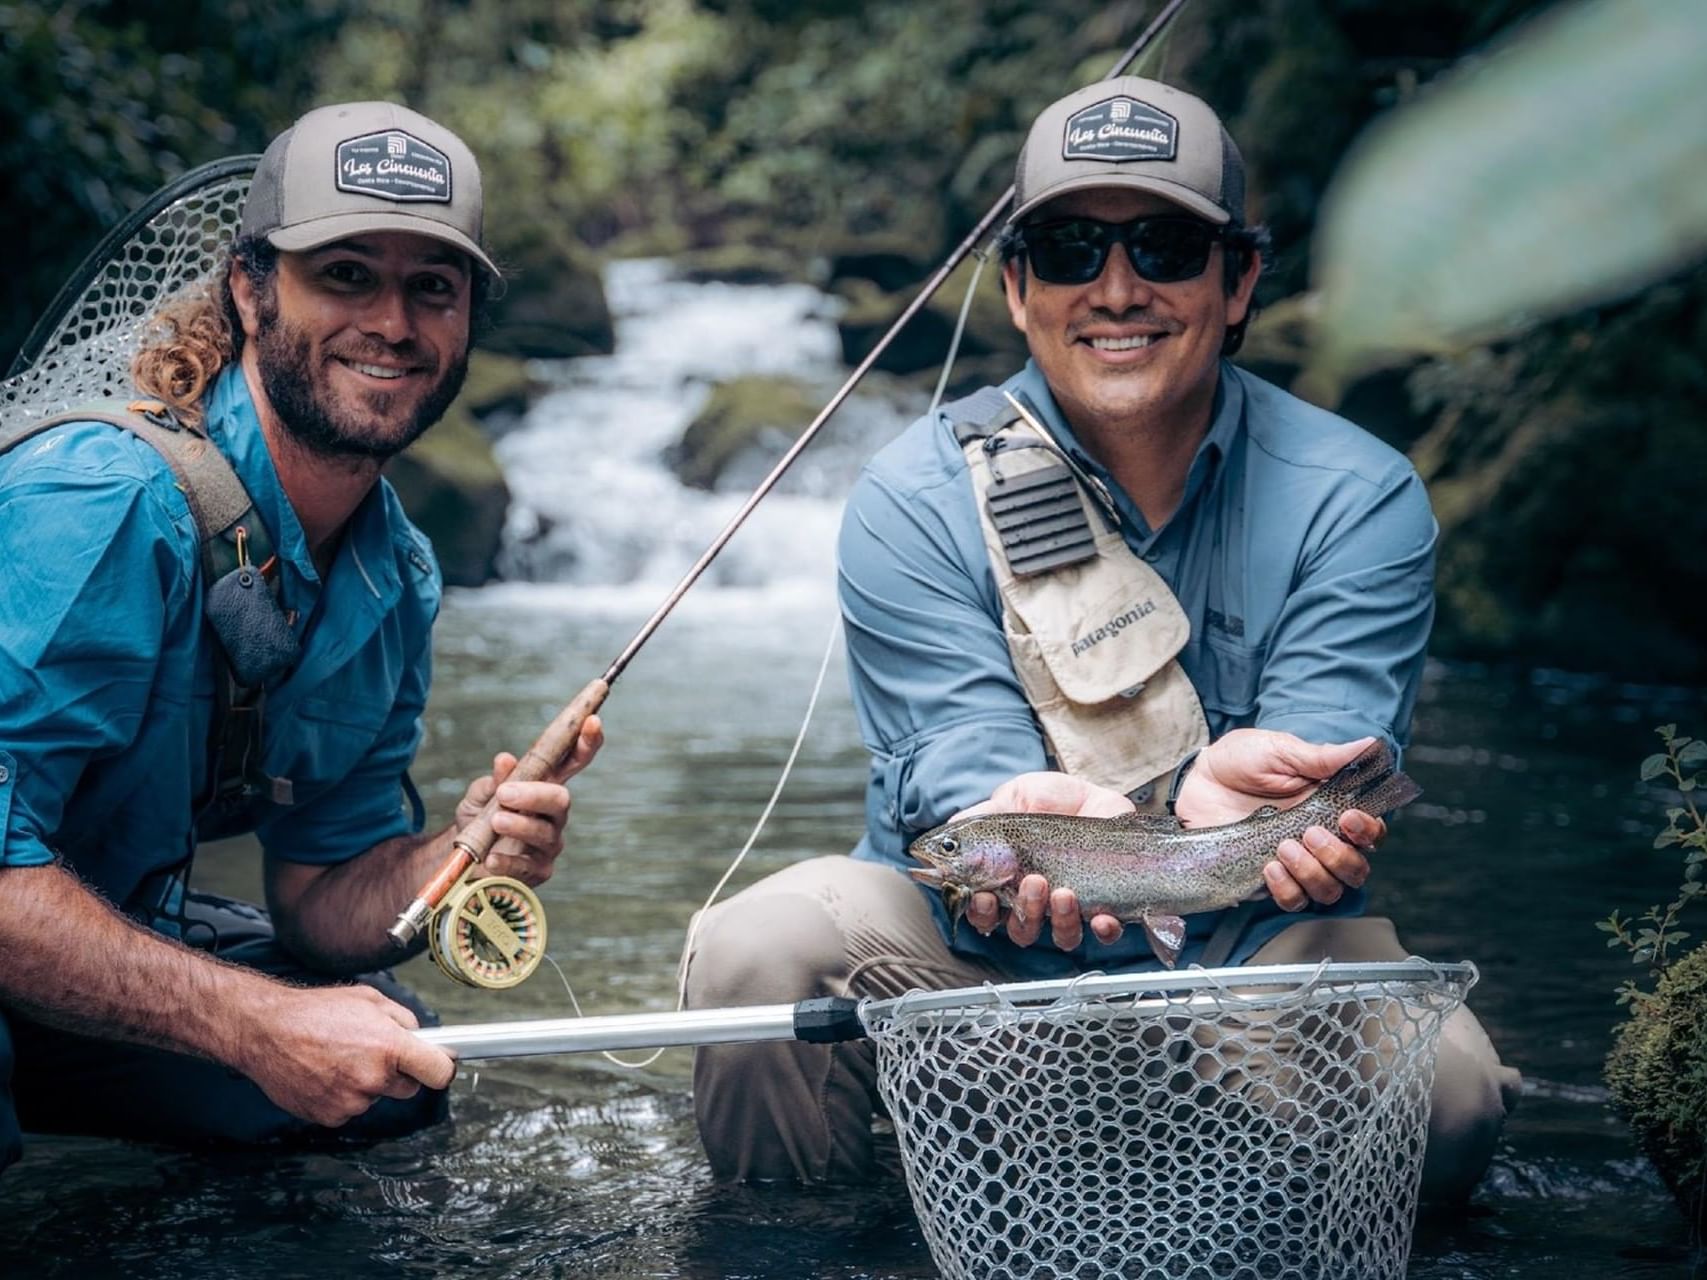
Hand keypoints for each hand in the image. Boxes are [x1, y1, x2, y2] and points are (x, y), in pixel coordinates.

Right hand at [239, 982, 455, 1128]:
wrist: (265, 1032)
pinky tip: (325, 1073)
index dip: (442, 1068)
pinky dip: (343, 1095)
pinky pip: (350, 1109)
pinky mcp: (330, 1117)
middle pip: (409, 1088)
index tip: (441, 1065)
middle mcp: (372, 1078)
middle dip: (398, 1072)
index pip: (439, 1072)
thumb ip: (403, 1019)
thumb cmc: (316, 1012)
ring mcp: (350, 1101)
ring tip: (339, 1057)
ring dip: (366, 1083)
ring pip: (376, 1097)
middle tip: (373, 1052)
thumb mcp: (370, 1000)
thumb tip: (423, 1037)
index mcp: (389, 1046)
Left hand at [455, 715, 602, 885]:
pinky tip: (492, 856)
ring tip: (495, 821)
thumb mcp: (481, 794)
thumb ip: (495, 779)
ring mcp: (549, 843)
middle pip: (561, 799)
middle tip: (505, 794)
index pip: (573, 761)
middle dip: (536, 795)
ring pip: (545, 832)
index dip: (587, 742)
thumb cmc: (478, 819)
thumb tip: (505, 760)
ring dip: (519, 825)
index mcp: (544, 786)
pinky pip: (528, 865)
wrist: (462, 859)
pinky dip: (508, 859)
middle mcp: (553, 814)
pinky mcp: (539, 871)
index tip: (592, 722)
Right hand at [957, 771, 1132, 949]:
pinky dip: (1103, 930)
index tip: (984, 896)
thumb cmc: (1051, 797)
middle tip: (1031, 881)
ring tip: (1063, 891)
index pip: (986, 913)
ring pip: (1060, 936)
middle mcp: (1038, 901)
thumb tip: (943, 837)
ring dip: (1059, 919)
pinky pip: (1105, 933)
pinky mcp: (1107, 905)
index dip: (981, 913)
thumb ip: (978, 819)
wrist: (1096, 791)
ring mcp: (1073, 906)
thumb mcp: (1012, 798)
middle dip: (1024, 912)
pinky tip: (1101, 916)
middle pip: (1021, 931)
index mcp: (1008, 883)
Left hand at [1174, 729, 1386, 910]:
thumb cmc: (1240, 761)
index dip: (1368, 831)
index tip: (1349, 818)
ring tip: (1284, 846)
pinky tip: (1269, 866)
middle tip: (1310, 833)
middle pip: (1355, 869)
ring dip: (1314, 873)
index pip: (1370, 833)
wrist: (1197, 779)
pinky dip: (1287, 889)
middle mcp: (1317, 840)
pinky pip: (1291, 900)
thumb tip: (1368, 744)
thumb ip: (1322, 757)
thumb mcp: (1280, 751)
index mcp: (1329, 809)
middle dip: (1340, 857)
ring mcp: (1293, 862)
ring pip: (1328, 890)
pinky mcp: (1265, 878)